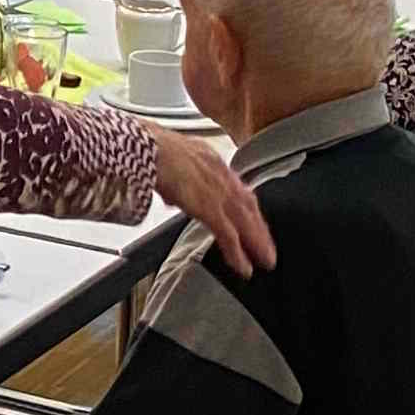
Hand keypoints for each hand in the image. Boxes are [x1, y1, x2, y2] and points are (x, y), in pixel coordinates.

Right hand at [148, 126, 273, 276]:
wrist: (146, 148)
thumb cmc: (149, 150)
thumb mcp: (168, 161)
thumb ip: (174, 181)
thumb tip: (171, 197)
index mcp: (210, 160)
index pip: (236, 187)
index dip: (246, 206)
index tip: (253, 220)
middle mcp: (220, 175)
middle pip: (248, 205)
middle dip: (260, 228)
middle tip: (268, 248)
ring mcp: (217, 192)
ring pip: (245, 221)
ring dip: (257, 243)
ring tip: (265, 261)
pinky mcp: (209, 208)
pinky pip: (228, 234)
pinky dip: (236, 252)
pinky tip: (243, 267)